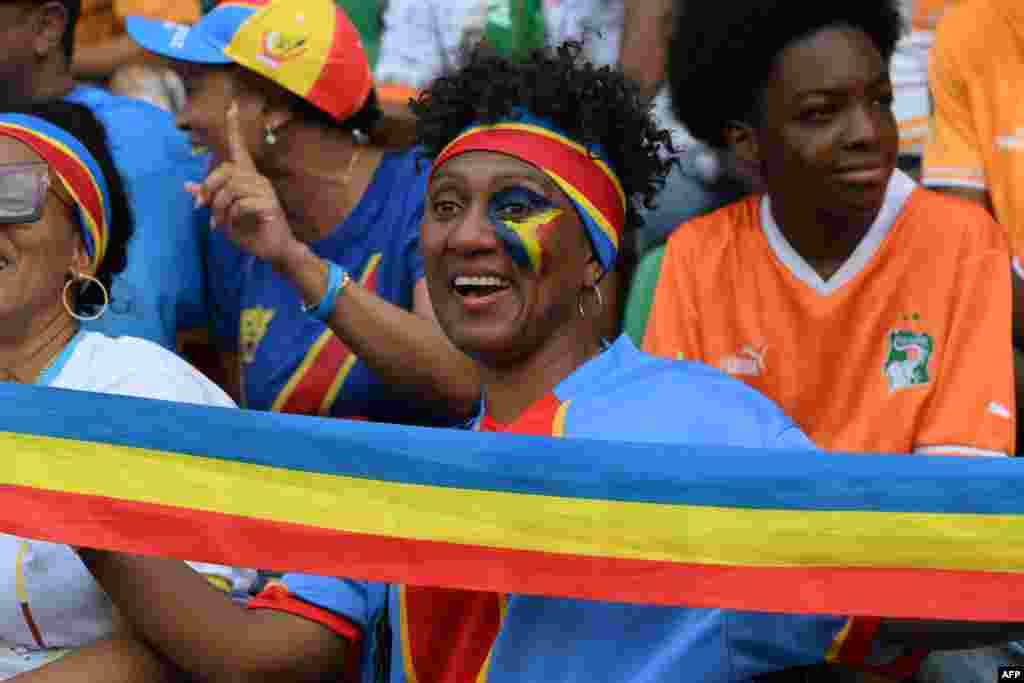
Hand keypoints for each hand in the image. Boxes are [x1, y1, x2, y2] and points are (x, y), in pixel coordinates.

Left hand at [185, 102, 297, 268]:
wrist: (273, 250)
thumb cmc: (250, 230)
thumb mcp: (223, 214)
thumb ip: (208, 197)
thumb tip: (186, 186)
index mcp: (247, 177)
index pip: (239, 148)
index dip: (234, 128)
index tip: (232, 105)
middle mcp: (258, 179)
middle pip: (225, 170)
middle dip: (208, 189)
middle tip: (202, 208)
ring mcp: (265, 191)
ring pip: (231, 188)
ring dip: (219, 207)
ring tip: (219, 222)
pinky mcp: (269, 204)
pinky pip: (240, 204)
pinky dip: (230, 217)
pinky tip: (232, 225)